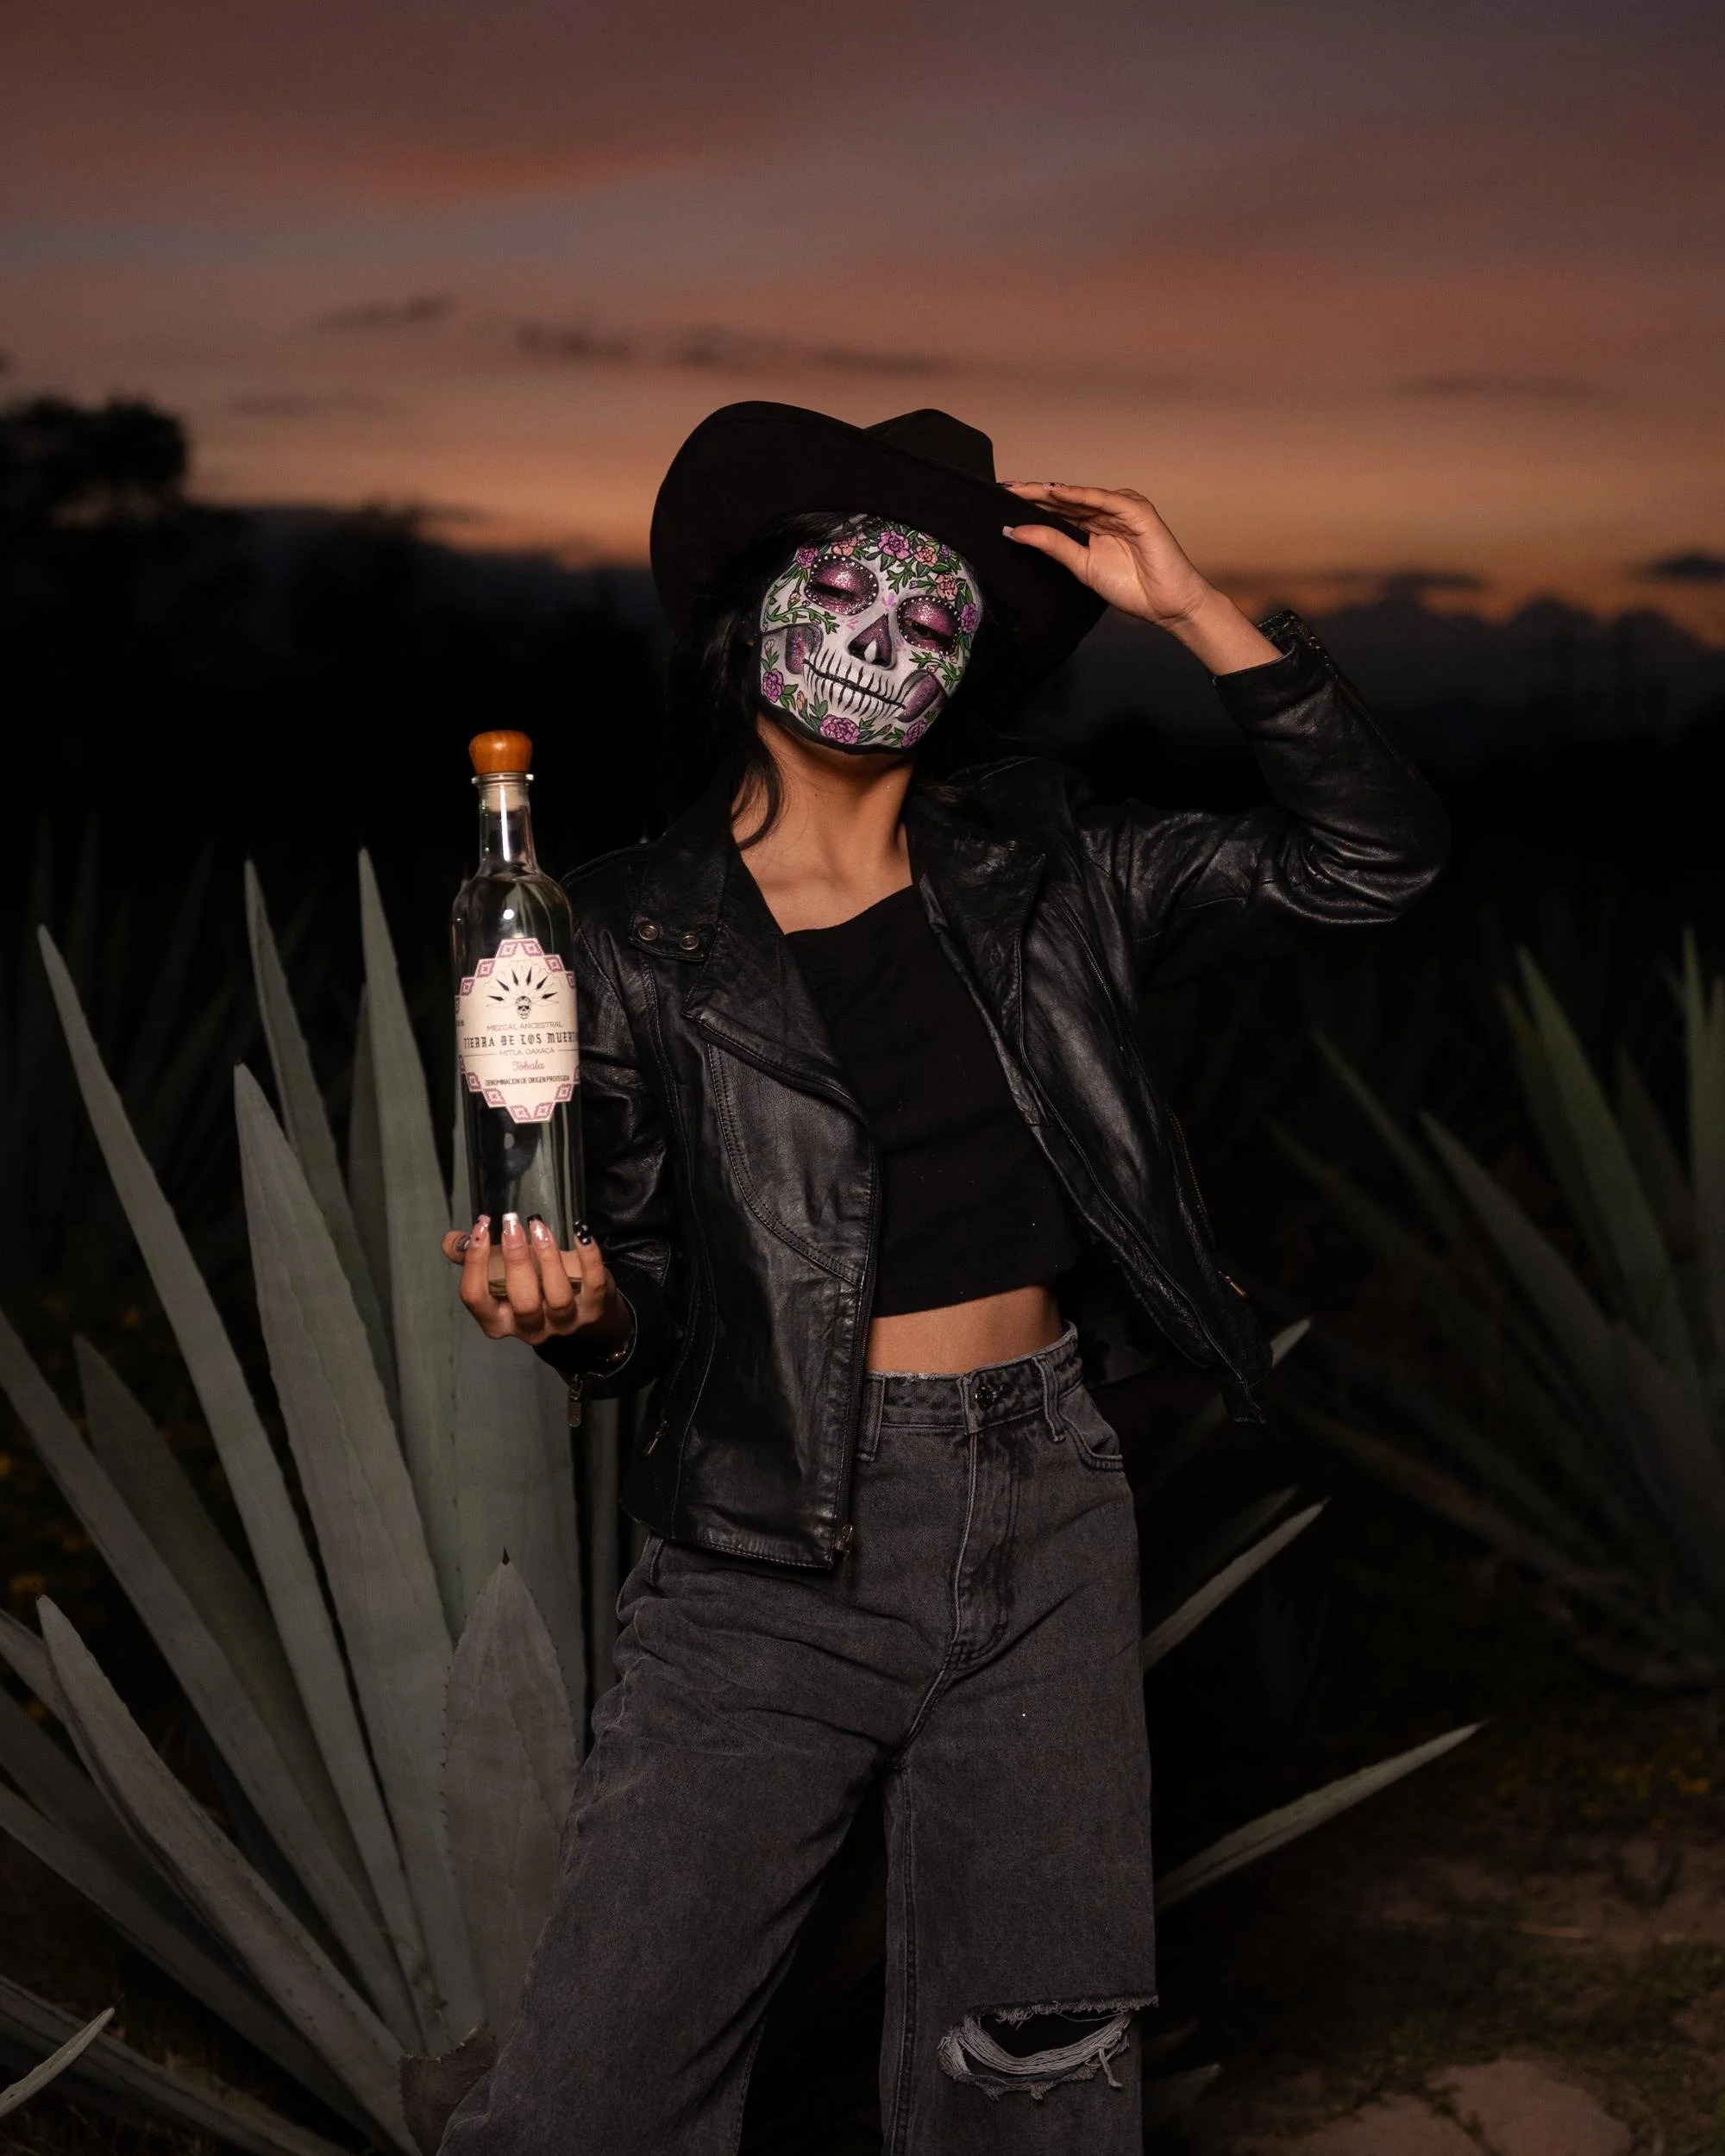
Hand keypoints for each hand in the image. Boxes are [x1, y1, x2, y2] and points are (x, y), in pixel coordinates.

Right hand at [441, 1212, 628, 1351]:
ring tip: (540, 1228)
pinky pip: (592, 1286)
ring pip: (557, 1298)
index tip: (482, 1227)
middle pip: (522, 1302)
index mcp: (498, 1319)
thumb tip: (452, 1240)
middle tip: (513, 1224)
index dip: (475, 1262)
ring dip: (548, 1259)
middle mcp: (530, 1328)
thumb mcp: (498, 1273)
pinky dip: (588, 1259)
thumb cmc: (530, 1283)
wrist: (578, 1302)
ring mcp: (564, 1322)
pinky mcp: (592, 1310)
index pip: (476, 1297)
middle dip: (515, 1260)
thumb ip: (472, 1257)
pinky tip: (580, 1233)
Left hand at [1002, 480, 1278, 673]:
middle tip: (1002, 488)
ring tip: (1021, 489)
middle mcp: (1105, 512)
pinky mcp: (1138, 511)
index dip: (1029, 505)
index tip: (999, 502)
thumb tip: (1016, 532)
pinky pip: (1105, 500)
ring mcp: (1122, 509)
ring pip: (1080, 496)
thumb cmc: (1132, 587)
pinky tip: (1057, 493)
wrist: (1167, 603)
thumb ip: (1053, 547)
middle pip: (1064, 500)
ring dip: (1050, 492)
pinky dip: (1082, 496)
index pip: (1056, 511)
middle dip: (1033, 494)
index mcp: (1092, 525)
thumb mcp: (1082, 567)